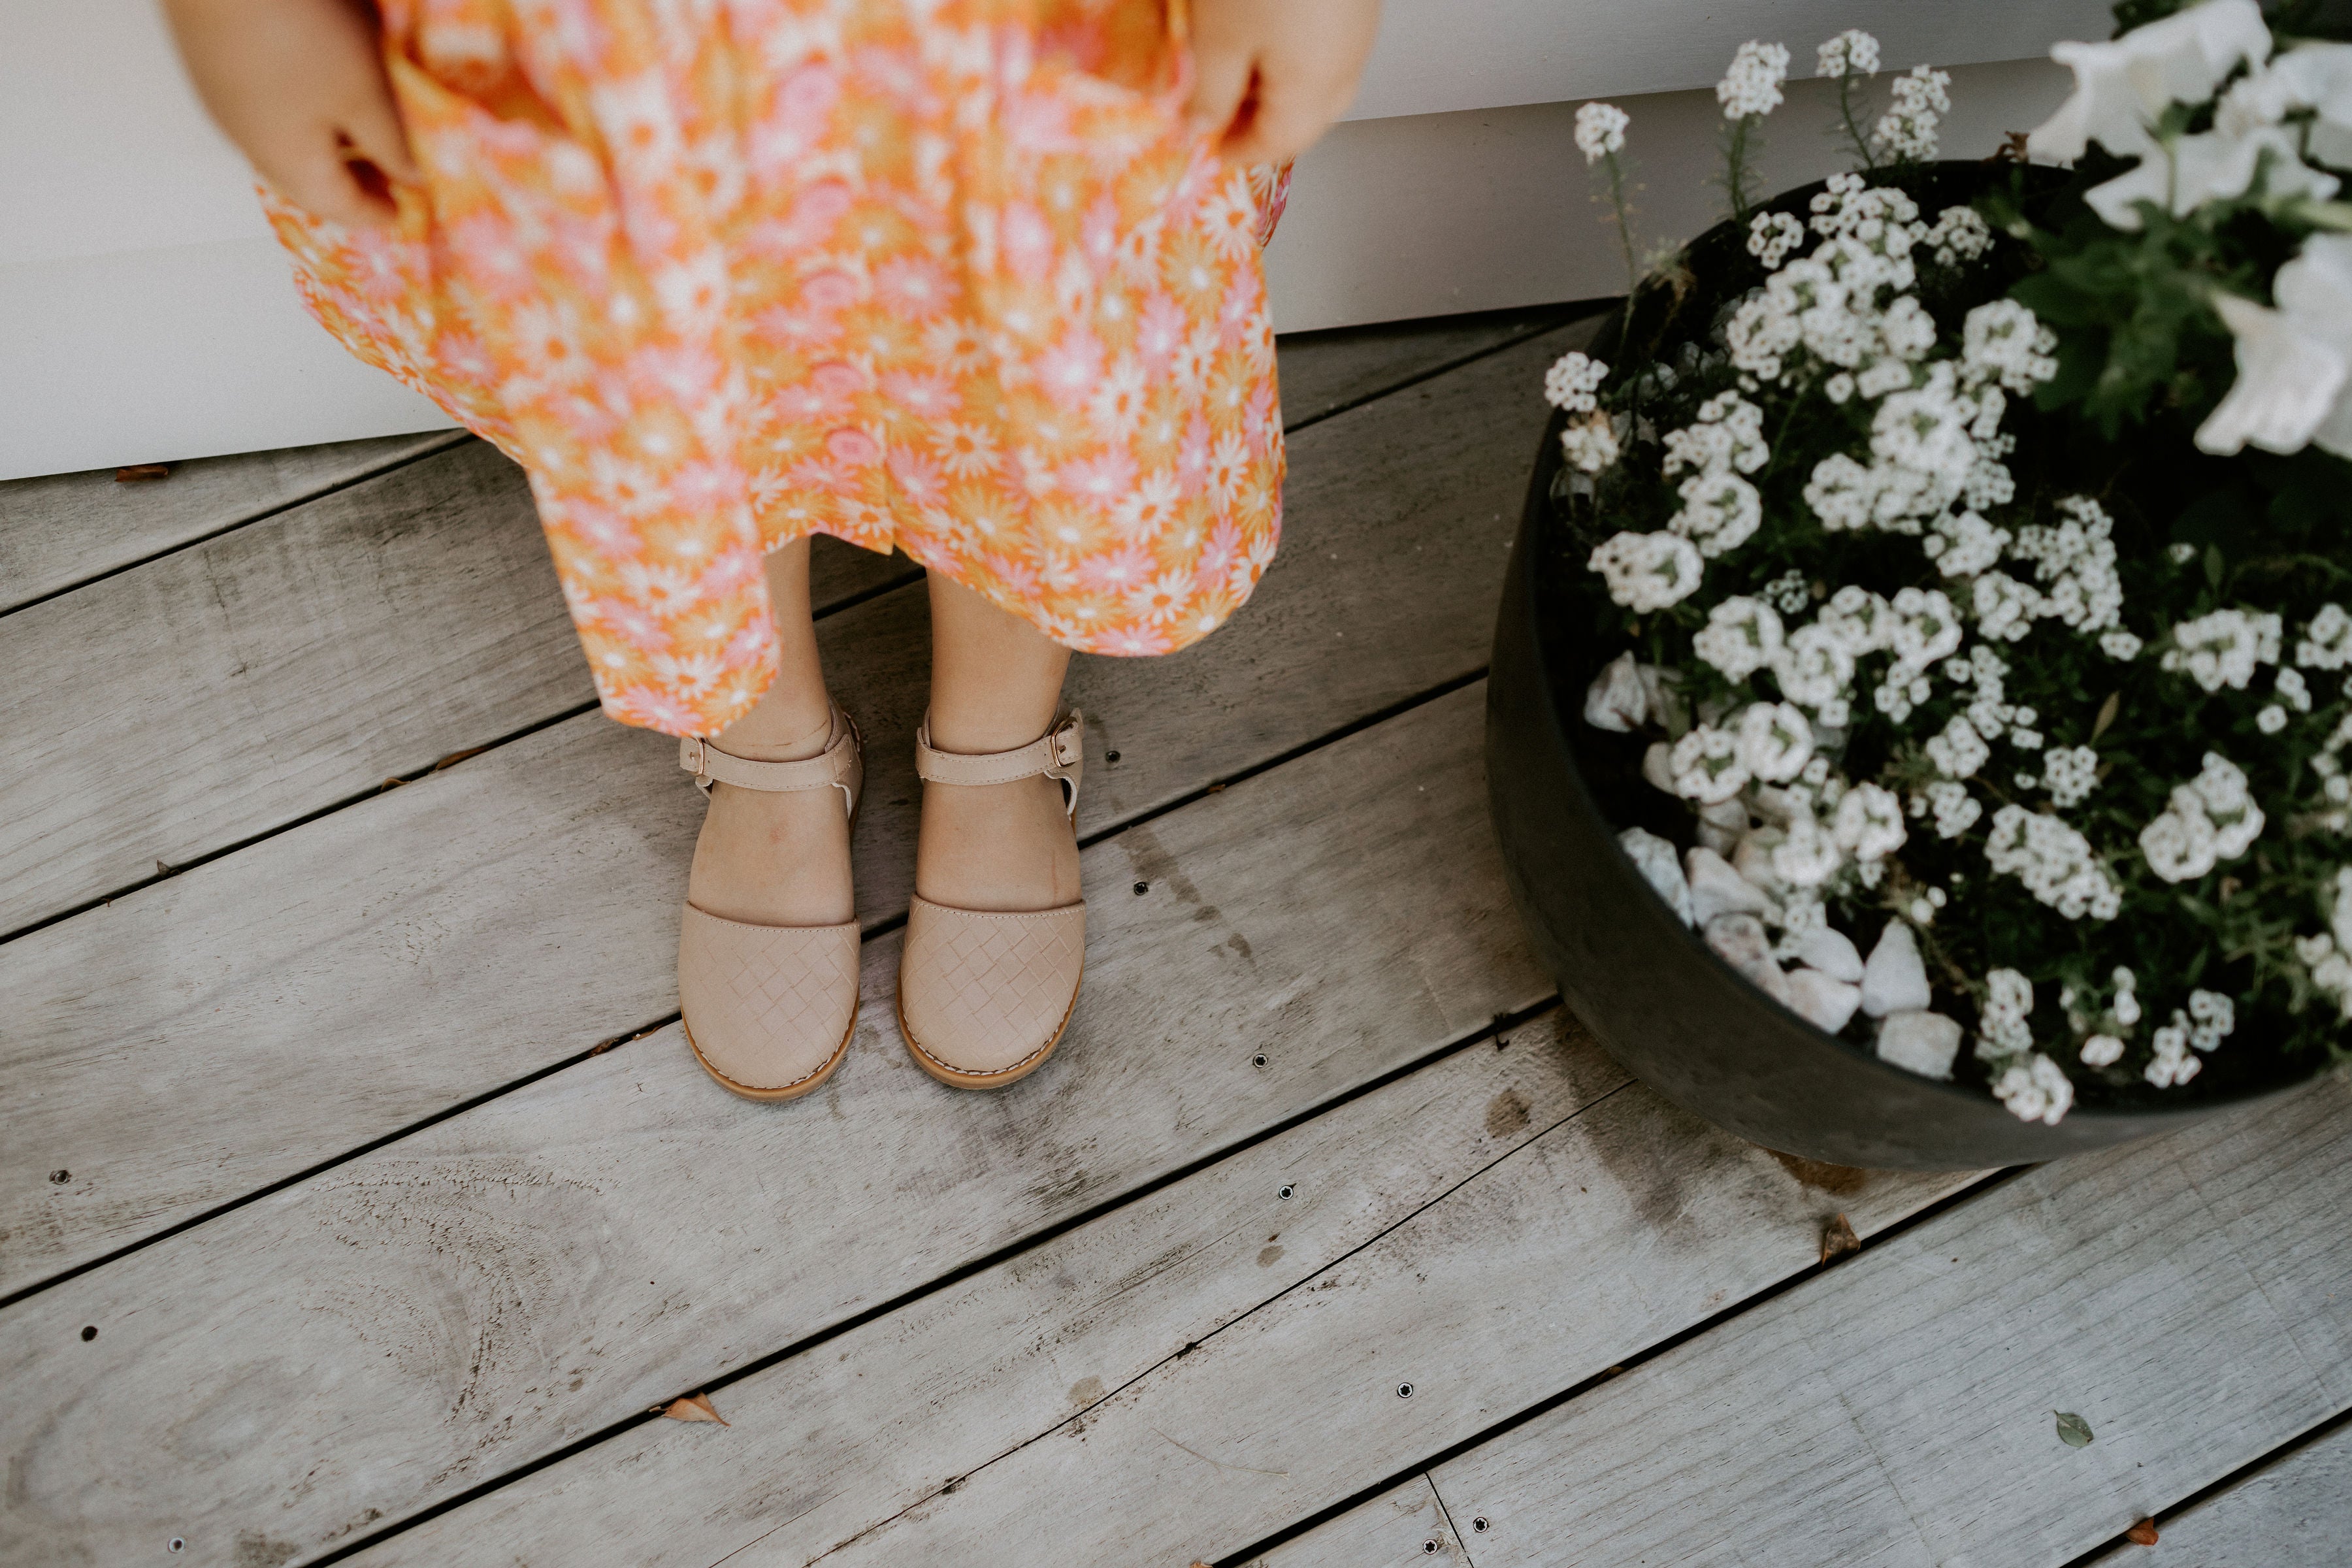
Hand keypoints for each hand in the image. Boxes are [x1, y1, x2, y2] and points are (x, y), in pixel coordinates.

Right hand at [161, 0, 417, 227]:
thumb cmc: (299, 30)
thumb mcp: (365, 91)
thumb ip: (391, 143)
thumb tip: (410, 179)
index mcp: (289, 162)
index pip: (339, 208)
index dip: (377, 213)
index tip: (406, 212)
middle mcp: (249, 142)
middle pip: (307, 183)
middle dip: (353, 183)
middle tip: (391, 175)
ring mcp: (225, 103)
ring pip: (283, 147)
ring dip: (327, 150)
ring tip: (364, 134)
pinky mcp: (214, 65)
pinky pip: (265, 111)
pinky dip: (301, 117)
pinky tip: (322, 89)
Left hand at [1187, 0, 1381, 164]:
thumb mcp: (1220, 36)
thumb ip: (1210, 92)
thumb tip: (1201, 130)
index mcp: (1315, 87)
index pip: (1277, 145)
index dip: (1238, 152)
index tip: (1208, 149)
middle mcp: (1347, 63)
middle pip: (1307, 118)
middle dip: (1264, 125)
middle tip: (1221, 115)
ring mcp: (1360, 28)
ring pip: (1322, 81)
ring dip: (1282, 88)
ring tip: (1239, 69)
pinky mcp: (1357, 0)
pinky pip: (1328, 46)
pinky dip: (1298, 54)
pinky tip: (1270, 31)